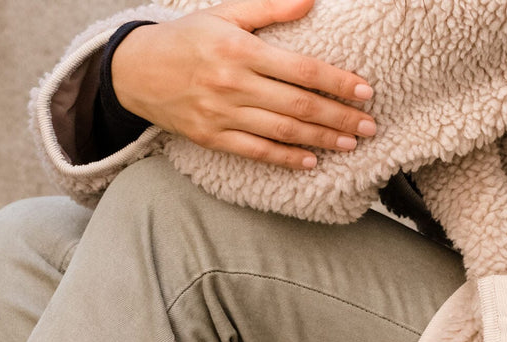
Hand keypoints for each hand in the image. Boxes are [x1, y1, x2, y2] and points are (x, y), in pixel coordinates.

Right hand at [111, 0, 376, 169]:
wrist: (136, 73)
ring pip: (281, 130)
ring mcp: (221, 115)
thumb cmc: (186, 38)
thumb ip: (269, 8)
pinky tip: (309, 160)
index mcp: (241, 51)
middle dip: (338, 117)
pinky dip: (284, 157)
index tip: (364, 91)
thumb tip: (311, 1)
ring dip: (319, 139)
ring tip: (349, 144)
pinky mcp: (210, 137)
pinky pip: (254, 151)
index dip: (337, 82)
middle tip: (369, 126)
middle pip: (297, 105)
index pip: (302, 70)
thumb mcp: (226, 13)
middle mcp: (233, 85)